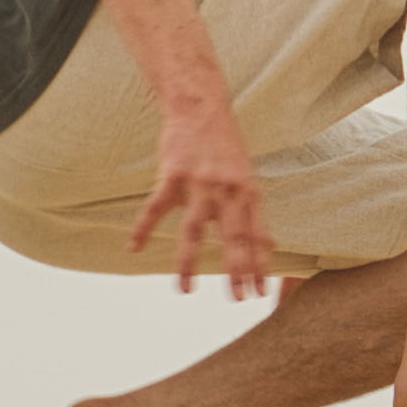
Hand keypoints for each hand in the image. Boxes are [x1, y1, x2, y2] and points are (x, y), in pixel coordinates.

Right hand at [128, 100, 278, 299]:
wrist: (200, 107)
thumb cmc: (226, 148)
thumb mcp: (248, 180)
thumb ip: (256, 216)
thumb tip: (273, 246)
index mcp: (249, 194)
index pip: (256, 237)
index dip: (259, 266)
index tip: (259, 294)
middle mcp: (228, 191)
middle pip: (234, 236)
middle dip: (237, 270)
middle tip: (238, 299)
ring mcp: (199, 183)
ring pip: (193, 230)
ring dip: (189, 262)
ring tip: (186, 291)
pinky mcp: (172, 175)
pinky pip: (155, 207)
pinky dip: (142, 228)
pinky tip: (133, 248)